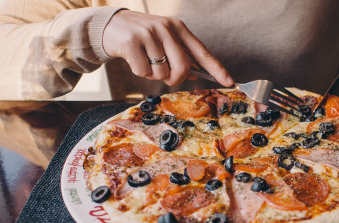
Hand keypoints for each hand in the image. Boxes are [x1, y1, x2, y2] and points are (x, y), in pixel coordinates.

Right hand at [102, 10, 233, 86]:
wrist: (109, 25)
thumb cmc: (142, 37)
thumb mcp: (164, 39)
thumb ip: (180, 55)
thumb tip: (194, 75)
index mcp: (178, 28)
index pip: (202, 52)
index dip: (217, 69)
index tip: (229, 82)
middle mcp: (166, 28)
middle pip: (183, 69)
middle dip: (175, 79)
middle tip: (165, 75)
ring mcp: (149, 34)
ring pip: (161, 73)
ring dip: (153, 75)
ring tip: (145, 60)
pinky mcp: (132, 42)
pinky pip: (144, 72)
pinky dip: (140, 72)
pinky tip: (134, 59)